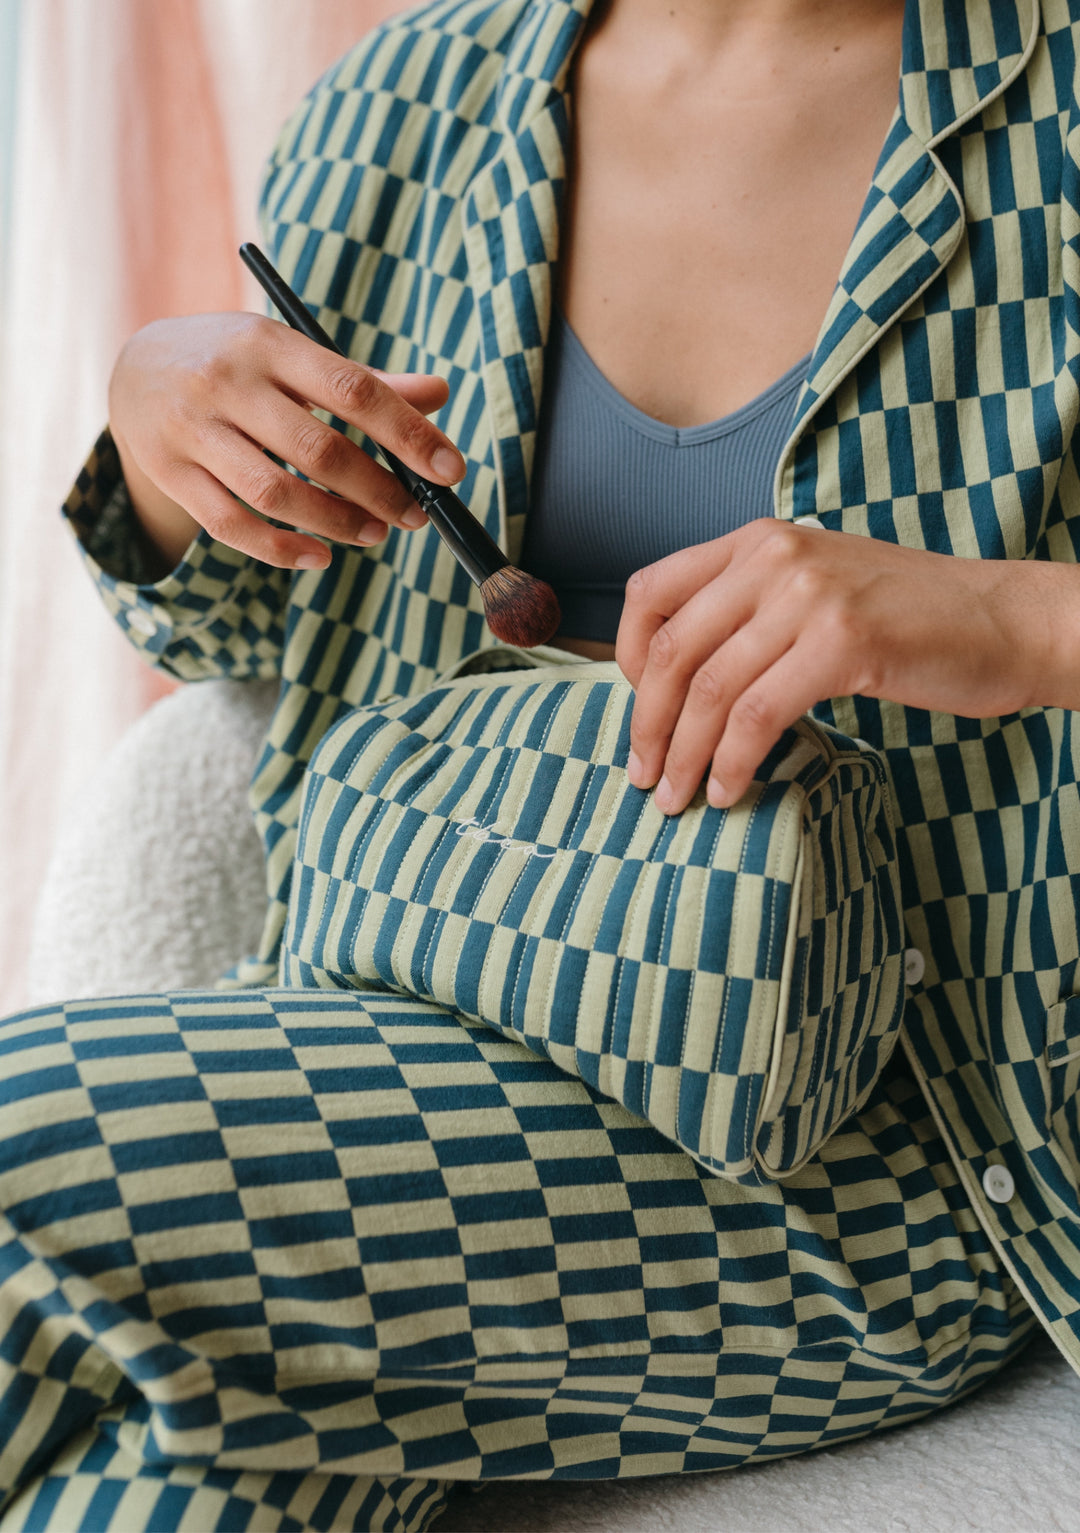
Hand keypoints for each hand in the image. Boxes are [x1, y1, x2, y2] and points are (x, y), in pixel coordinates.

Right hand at [108, 312, 464, 570]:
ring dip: (336, 523)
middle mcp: (226, 382)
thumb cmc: (238, 364)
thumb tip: (439, 395)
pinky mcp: (170, 473)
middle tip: (415, 514)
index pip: (352, 389)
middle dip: (378, 490)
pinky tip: (320, 557)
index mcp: (269, 344)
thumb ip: (363, 382)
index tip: (450, 470)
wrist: (136, 370)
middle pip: (318, 449)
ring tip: (376, 534)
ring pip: (275, 493)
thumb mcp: (292, 354)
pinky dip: (281, 549)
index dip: (407, 433)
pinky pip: (232, 525)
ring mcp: (193, 430)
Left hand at [615, 518, 1054, 813]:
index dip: (625, 660)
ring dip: (683, 756)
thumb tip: (679, 678)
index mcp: (757, 540)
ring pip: (709, 690)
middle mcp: (774, 556)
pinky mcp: (843, 643)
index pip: (650, 593)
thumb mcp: (816, 585)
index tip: (637, 710)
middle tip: (643, 776)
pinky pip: (759, 715)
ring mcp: (808, 596)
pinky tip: (730, 790)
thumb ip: (751, 609)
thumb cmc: (909, 616)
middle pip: (670, 651)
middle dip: (646, 725)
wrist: (1006, 620)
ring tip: (678, 798)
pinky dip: (733, 762)